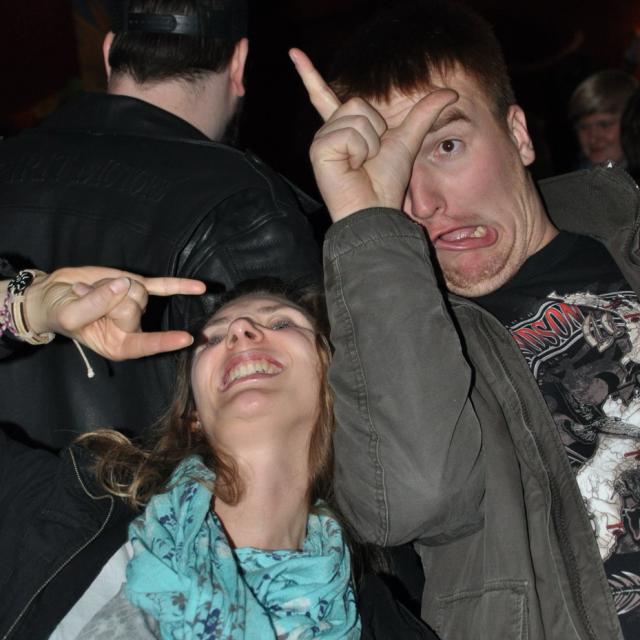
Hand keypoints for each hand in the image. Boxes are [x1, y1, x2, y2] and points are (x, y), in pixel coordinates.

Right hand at [21, 266, 205, 359]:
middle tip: (86, 299)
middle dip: (108, 298)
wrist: (54, 294)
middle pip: (134, 308)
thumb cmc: (60, 312)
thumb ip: (94, 304)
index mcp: (118, 345)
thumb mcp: (69, 315)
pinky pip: (162, 286)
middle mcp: (132, 328)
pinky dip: (180, 286)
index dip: (164, 341)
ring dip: (110, 285)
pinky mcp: (138, 286)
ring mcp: (137, 306)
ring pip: (139, 292)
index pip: (145, 344)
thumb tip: (123, 286)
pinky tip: (200, 287)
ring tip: (92, 291)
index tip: (187, 338)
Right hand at [289, 48, 457, 221]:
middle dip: (375, 129)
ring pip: (355, 115)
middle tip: (369, 157)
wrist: (375, 209)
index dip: (309, 74)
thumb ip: (423, 114)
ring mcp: (321, 140)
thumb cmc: (385, 182)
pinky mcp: (319, 150)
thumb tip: (450, 92)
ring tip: (360, 164)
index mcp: (344, 128)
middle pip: (357, 102)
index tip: (293, 52)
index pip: (324, 95)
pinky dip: (359, 150)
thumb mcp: (407, 140)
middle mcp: (329, 131)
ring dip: (369, 142)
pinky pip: (349, 132)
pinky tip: (351, 167)